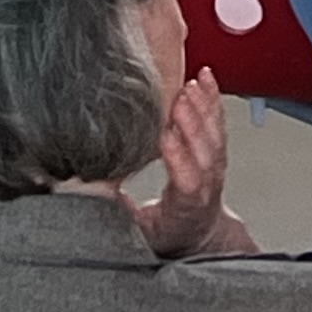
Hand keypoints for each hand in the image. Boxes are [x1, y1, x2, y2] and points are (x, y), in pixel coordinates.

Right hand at [132, 70, 254, 260]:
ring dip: (204, 107)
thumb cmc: (171, 233)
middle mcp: (206, 184)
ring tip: (192, 84)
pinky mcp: (217, 149)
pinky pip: (219, 121)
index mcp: (187, 207)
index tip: (165, 137)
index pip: (187, 182)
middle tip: (180, 98)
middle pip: (205, 153)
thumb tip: (93, 195)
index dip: (179, 159)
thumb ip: (123, 215)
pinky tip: (206, 78)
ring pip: (215, 134)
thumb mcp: (141, 234)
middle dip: (193, 124)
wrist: (201, 234)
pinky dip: (213, 97)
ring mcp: (215, 166)